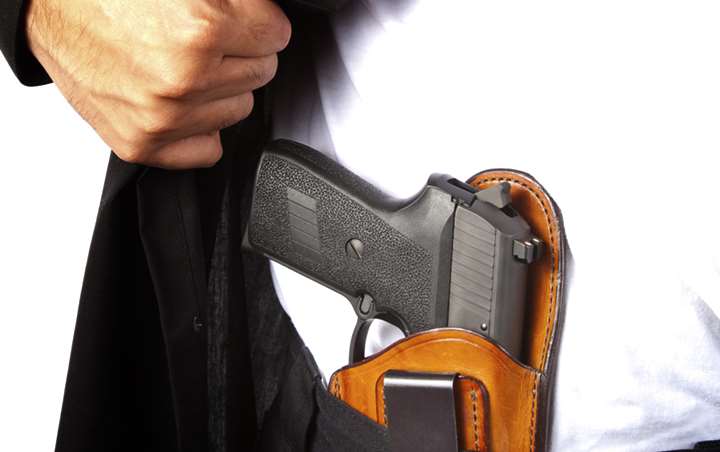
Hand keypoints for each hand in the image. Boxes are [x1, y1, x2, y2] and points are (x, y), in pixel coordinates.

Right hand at [25, 0, 289, 168]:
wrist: (50, 8)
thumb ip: (237, 3)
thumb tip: (270, 23)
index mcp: (201, 30)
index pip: (276, 35)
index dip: (258, 20)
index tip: (237, 18)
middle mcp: (183, 80)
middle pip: (262, 72)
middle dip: (241, 52)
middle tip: (203, 38)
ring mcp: (164, 118)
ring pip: (241, 109)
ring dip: (223, 88)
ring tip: (184, 64)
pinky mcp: (144, 144)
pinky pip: (209, 149)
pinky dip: (202, 128)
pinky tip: (182, 100)